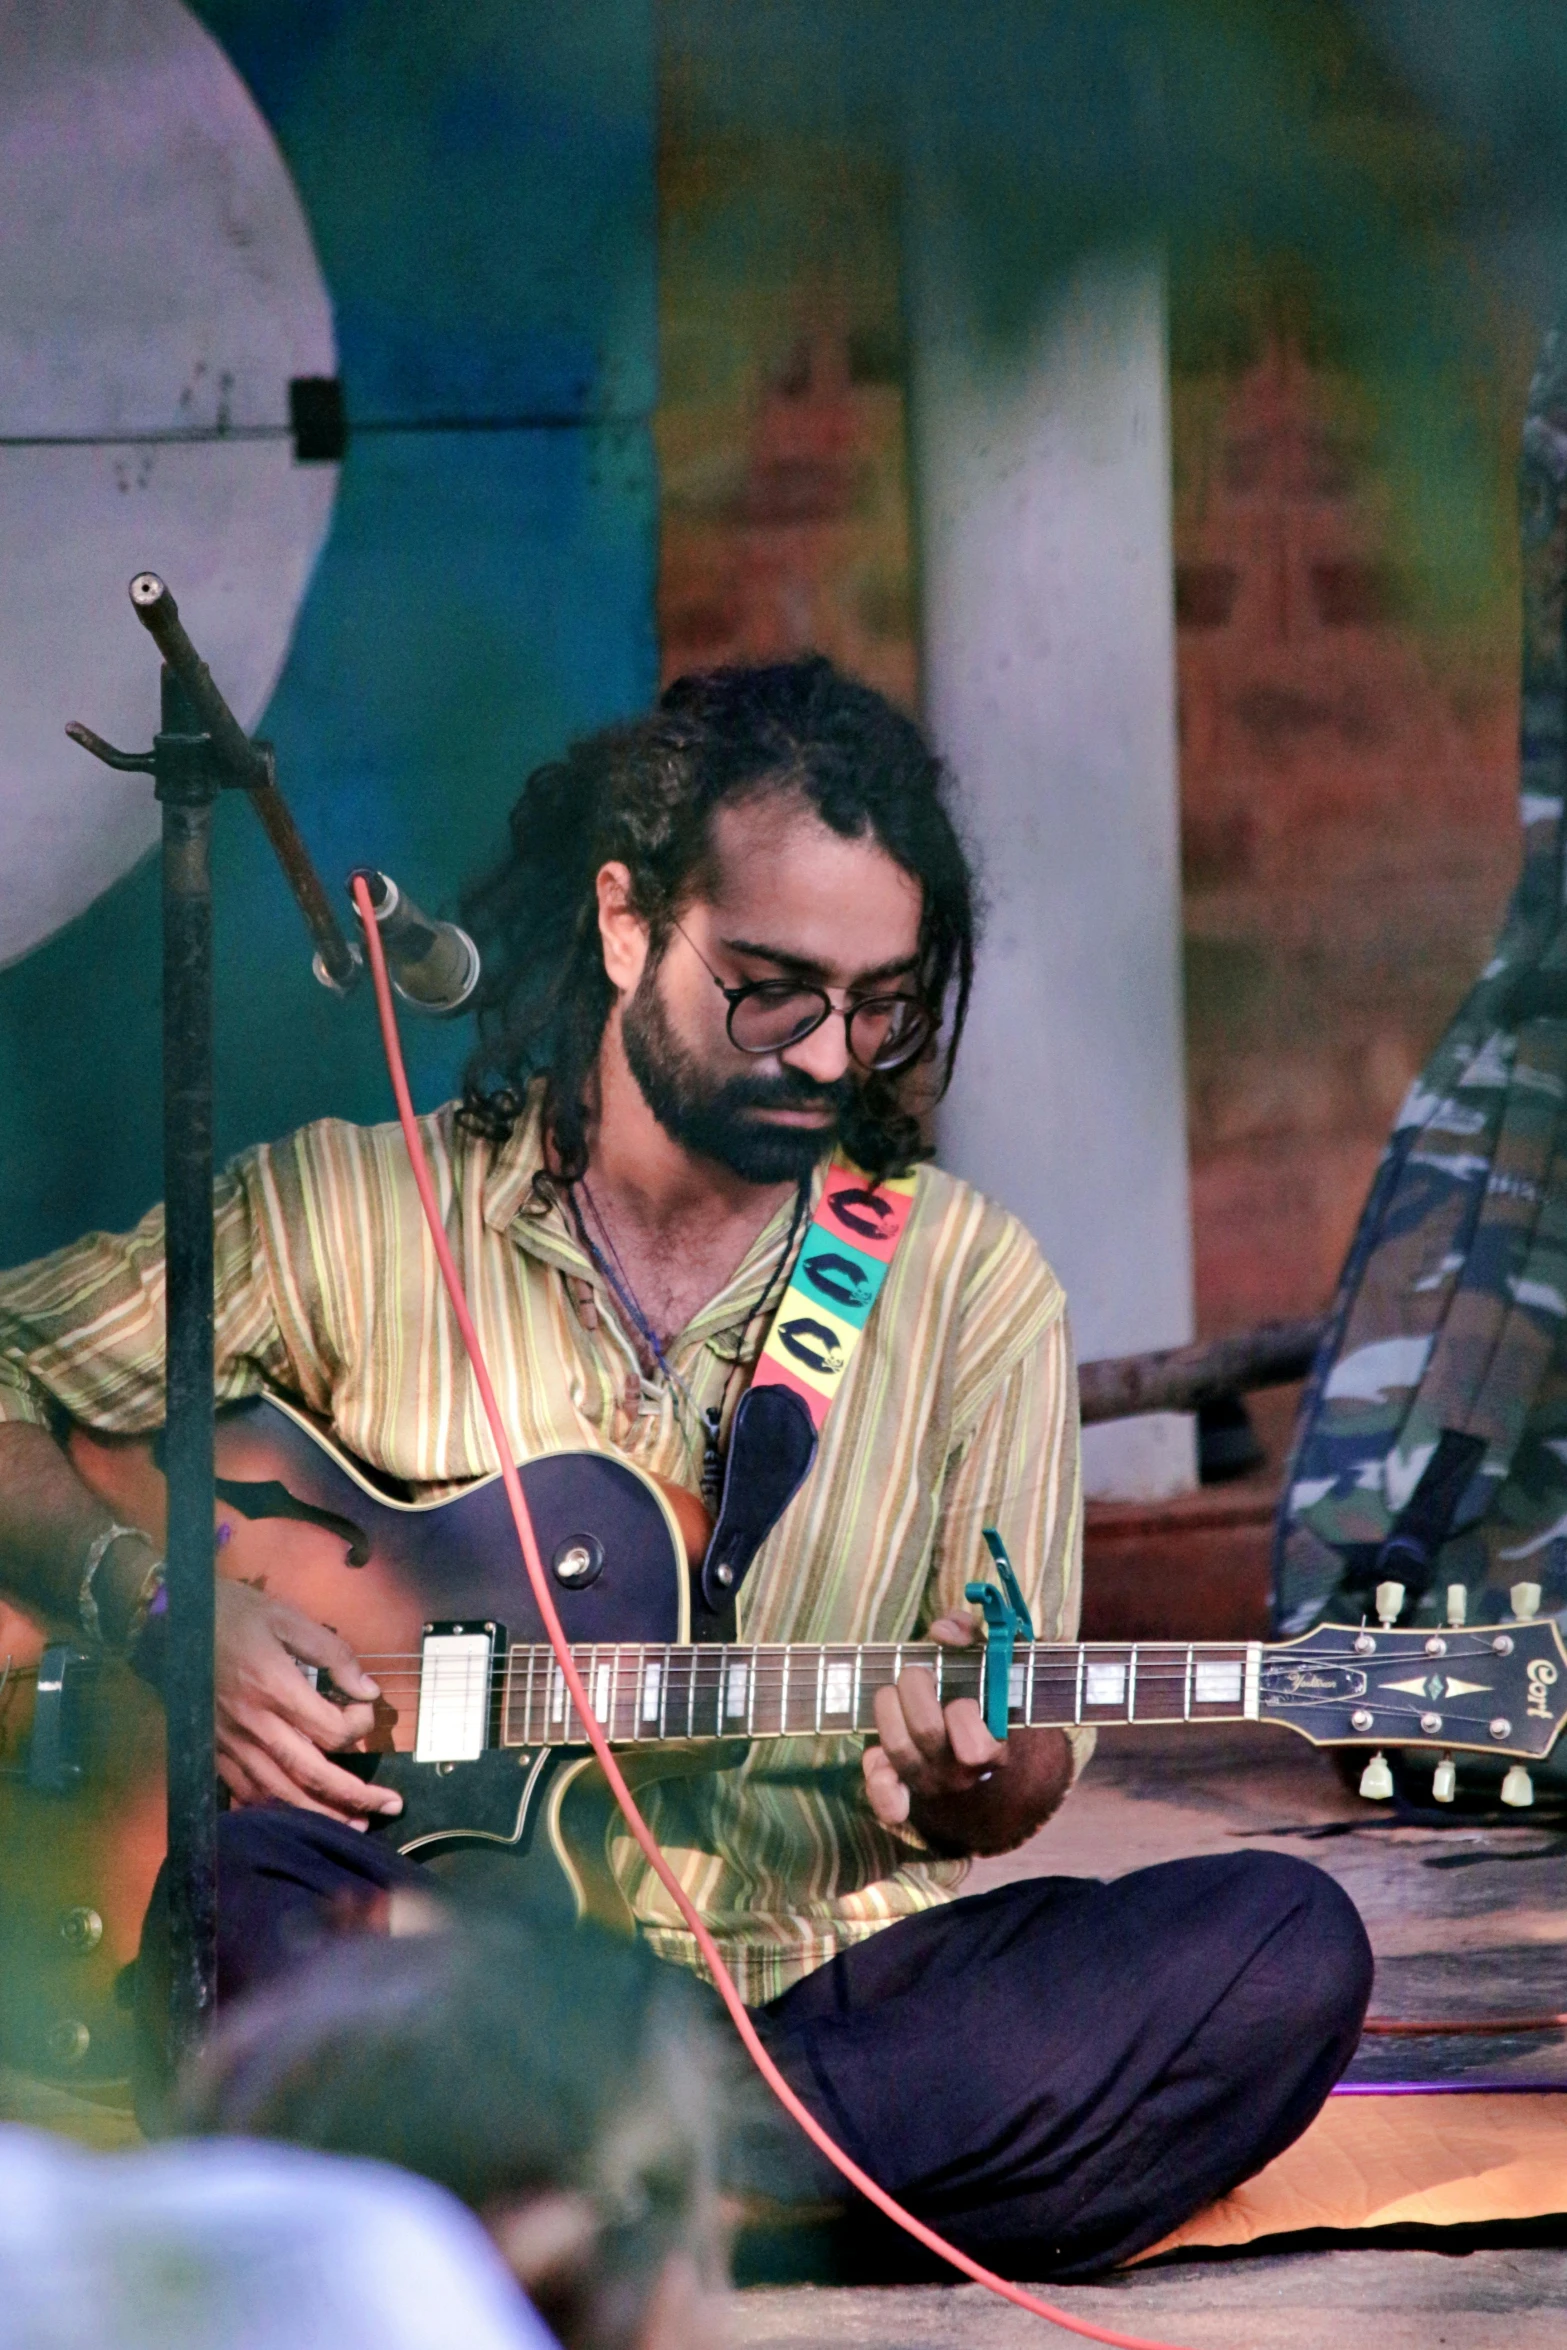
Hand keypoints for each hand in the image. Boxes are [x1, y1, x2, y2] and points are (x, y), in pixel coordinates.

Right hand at [213, 1580, 402, 1826]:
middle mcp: (254, 1724)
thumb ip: (332, 1653)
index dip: (360, 1725)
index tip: (366, 1709)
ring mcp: (231, 1743)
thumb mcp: (288, 1618)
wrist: (172, 1622)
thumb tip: (368, 1689)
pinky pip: (246, 1791)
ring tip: (354, 1826)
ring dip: (320, 1814)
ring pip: (280, 1791)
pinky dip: (274, 1810)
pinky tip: (296, 1820)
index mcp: (275, 1688)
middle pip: (311, 1772)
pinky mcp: (214, 1751)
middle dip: (355, 1795)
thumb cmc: (234, 1615)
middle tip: (391, 1807)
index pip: (331, 1729)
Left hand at [862, 1611, 999, 1829]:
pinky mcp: (901, 1789)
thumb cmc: (976, 1690)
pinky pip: (886, 1799)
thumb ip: (968, 1634)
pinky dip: (878, 1781)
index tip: (963, 1696)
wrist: (966, 1740)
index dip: (963, 1715)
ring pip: (897, 1748)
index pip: (977, 1747)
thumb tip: (941, 1631)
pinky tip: (875, 1756)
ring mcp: (929, 1783)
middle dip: (915, 1687)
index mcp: (990, 1748)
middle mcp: (960, 1773)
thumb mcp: (983, 1657)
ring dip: (887, 1708)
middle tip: (916, 1672)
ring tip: (891, 1691)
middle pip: (927, 1733)